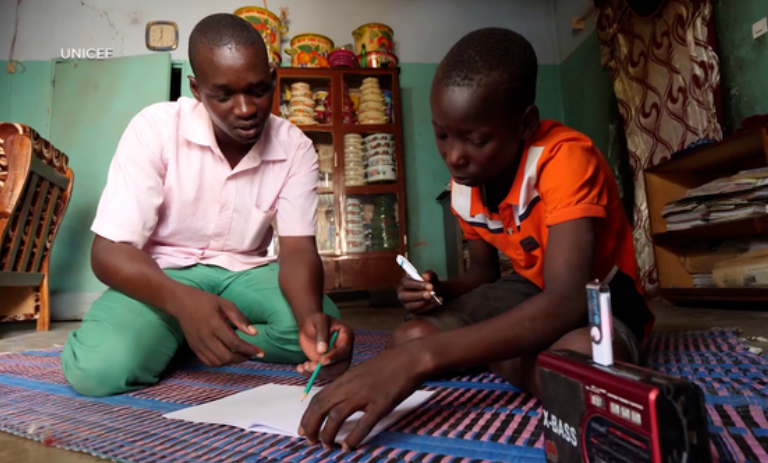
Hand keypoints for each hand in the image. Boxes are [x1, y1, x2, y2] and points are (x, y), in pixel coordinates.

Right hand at [170, 287, 263, 366]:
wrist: (181, 303)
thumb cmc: (205, 301)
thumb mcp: (225, 304)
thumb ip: (240, 318)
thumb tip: (254, 333)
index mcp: (214, 324)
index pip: (235, 343)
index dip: (249, 350)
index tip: (260, 352)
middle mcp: (205, 337)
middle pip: (226, 356)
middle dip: (242, 358)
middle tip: (251, 354)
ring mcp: (198, 344)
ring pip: (217, 362)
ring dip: (231, 361)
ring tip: (241, 355)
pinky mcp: (194, 348)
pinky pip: (208, 362)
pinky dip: (220, 363)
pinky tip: (227, 356)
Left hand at [296, 313, 353, 380]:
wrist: (309, 327)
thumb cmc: (316, 321)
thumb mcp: (319, 321)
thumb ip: (321, 334)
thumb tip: (322, 352)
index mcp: (346, 337)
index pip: (344, 351)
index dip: (335, 357)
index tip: (322, 361)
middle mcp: (344, 350)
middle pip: (342, 366)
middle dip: (326, 369)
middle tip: (310, 366)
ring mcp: (337, 360)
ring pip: (333, 373)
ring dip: (318, 374)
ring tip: (304, 366)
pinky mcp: (328, 366)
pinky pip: (323, 375)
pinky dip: (311, 375)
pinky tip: (301, 368)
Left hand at [299, 342, 429, 449]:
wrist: (410, 358)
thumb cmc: (387, 366)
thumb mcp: (361, 373)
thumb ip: (347, 387)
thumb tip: (335, 404)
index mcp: (345, 379)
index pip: (318, 398)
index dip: (307, 416)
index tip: (303, 429)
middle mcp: (351, 386)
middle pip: (321, 407)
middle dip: (311, 426)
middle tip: (310, 441)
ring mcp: (365, 394)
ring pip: (336, 416)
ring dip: (328, 434)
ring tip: (327, 446)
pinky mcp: (381, 403)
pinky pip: (364, 423)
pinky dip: (353, 437)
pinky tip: (349, 446)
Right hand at [397, 270, 442, 312]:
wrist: (436, 292)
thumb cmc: (430, 283)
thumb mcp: (431, 276)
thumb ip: (429, 275)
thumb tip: (425, 277)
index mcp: (404, 282)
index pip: (407, 283)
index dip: (418, 285)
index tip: (430, 286)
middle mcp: (402, 294)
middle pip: (405, 296)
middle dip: (418, 295)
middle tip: (430, 294)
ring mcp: (406, 304)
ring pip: (411, 306)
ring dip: (423, 303)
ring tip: (434, 299)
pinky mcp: (413, 311)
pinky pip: (419, 311)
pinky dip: (429, 307)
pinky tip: (436, 303)